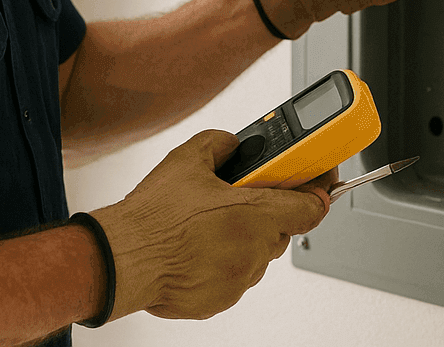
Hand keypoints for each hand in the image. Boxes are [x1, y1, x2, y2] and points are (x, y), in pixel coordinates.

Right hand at [89, 130, 330, 320]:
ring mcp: (239, 279)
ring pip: (256, 254)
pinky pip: (235, 276)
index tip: (320, 184)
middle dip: (267, 213)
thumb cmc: (154, 215)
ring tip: (208, 225)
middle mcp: (254, 250)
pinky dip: (223, 262)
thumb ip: (221, 144)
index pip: (312, 207)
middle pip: (281, 229)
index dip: (318, 192)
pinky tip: (197, 248)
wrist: (123, 258)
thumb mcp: (188, 159)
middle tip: (241, 200)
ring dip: (243, 239)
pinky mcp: (221, 299)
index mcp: (255, 214)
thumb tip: (234, 144)